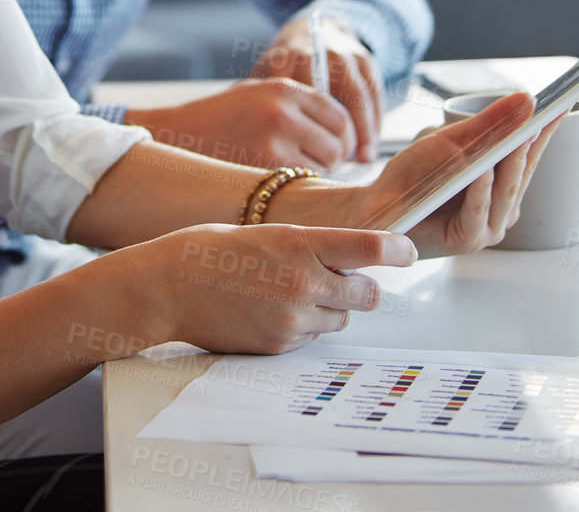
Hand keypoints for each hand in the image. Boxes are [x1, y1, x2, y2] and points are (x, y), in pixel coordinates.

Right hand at [125, 79, 357, 171]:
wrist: (175, 135)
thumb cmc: (220, 118)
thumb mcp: (259, 94)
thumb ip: (297, 105)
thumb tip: (339, 127)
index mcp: (284, 89)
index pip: (339, 115)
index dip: (342, 136)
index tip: (337, 148)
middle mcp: (283, 113)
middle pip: (337, 144)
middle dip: (333, 159)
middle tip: (317, 167)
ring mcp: (273, 144)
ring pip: (323, 169)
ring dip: (316, 176)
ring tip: (293, 175)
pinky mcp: (261, 171)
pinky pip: (299, 185)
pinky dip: (296, 189)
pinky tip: (278, 185)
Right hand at [138, 222, 416, 356]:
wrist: (170, 285)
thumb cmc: (214, 249)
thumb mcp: (270, 233)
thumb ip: (313, 247)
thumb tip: (349, 263)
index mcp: (302, 244)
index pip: (368, 248)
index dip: (396, 249)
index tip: (408, 251)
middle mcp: (305, 283)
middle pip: (367, 294)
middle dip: (361, 287)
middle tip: (341, 276)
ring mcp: (294, 319)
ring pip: (341, 319)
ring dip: (331, 308)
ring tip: (291, 290)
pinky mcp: (281, 346)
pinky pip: (312, 338)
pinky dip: (304, 325)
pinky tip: (272, 309)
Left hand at [250, 17, 382, 162]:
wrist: (312, 28)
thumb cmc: (283, 65)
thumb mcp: (264, 75)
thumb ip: (255, 100)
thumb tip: (240, 139)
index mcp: (286, 58)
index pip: (297, 97)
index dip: (304, 131)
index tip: (305, 159)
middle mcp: (317, 51)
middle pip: (330, 97)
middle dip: (335, 133)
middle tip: (337, 164)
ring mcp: (344, 52)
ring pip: (359, 94)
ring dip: (364, 130)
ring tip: (363, 160)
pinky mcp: (366, 57)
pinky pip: (375, 91)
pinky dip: (376, 119)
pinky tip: (372, 143)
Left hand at [348, 92, 562, 256]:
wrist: (379, 207)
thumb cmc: (416, 175)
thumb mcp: (452, 141)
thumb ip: (489, 123)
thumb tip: (528, 99)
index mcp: (502, 184)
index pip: (529, 151)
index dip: (546, 128)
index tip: (564, 102)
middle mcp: (501, 207)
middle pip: (522, 171)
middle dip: (534, 142)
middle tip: (547, 114)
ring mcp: (487, 226)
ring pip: (504, 192)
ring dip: (511, 165)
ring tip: (519, 138)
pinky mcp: (467, 240)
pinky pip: (477, 213)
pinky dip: (480, 192)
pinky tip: (481, 172)